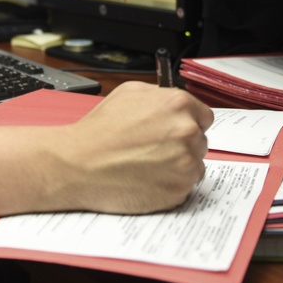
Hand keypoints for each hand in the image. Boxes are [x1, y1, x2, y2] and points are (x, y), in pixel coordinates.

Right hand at [53, 82, 213, 213]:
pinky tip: (146, 178)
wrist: (78, 163)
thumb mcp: (127, 93)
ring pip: (194, 164)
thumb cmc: (98, 131)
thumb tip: (172, 101)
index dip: (186, 123)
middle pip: (199, 140)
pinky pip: (184, 186)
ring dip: (177, 165)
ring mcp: (186, 163)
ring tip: (145, 164)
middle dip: (180, 144)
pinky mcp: (180, 190)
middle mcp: (187, 131)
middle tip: (151, 148)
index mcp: (177, 105)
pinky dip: (169, 184)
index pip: (203, 116)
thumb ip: (158, 95)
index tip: (172, 131)